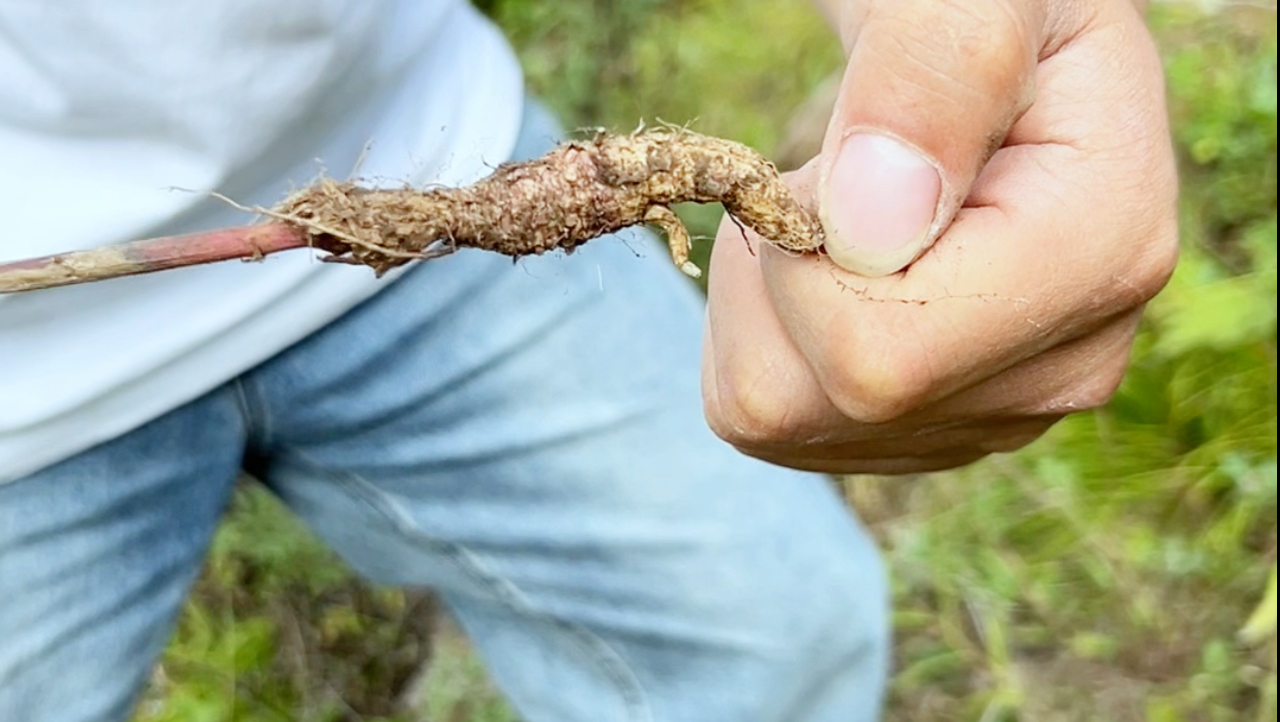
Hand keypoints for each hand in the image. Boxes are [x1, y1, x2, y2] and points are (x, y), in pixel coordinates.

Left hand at [702, 0, 1178, 473]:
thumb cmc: (985, 5)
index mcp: (1100, 257)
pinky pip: (773, 421)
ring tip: (838, 218)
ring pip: (780, 417)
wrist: (998, 58)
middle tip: (828, 178)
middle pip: (825, 398)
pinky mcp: (929, 430)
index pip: (877, 352)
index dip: (802, 254)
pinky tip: (829, 273)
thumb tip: (869, 224)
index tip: (831, 158)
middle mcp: (1067, 367)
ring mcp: (998, 414)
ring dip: (761, 304)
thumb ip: (932, 79)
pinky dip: (761, 339)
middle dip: (775, 275)